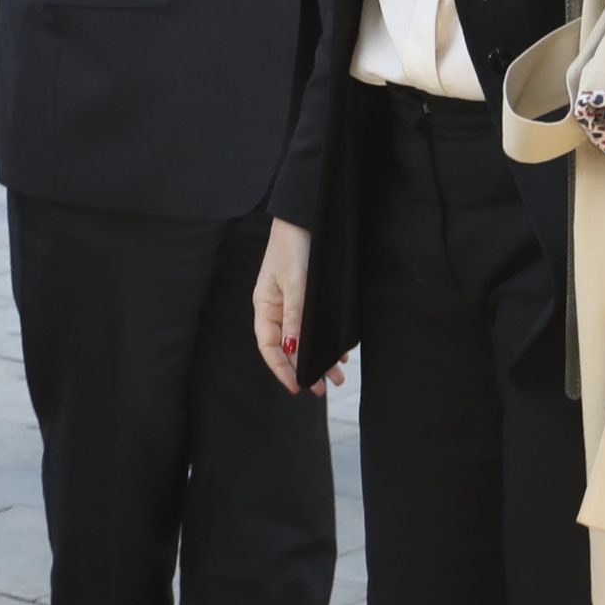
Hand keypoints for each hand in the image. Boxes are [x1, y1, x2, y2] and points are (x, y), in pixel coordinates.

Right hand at [251, 218, 345, 395]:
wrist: (306, 215)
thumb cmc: (294, 246)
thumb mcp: (296, 283)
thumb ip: (296, 317)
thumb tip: (295, 349)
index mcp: (265, 305)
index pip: (269, 345)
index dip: (281, 368)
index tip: (297, 387)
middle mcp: (276, 307)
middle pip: (287, 346)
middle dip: (304, 368)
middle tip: (324, 388)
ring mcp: (291, 302)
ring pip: (303, 338)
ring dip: (318, 356)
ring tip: (338, 375)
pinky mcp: (306, 296)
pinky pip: (313, 325)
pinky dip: (325, 339)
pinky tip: (339, 350)